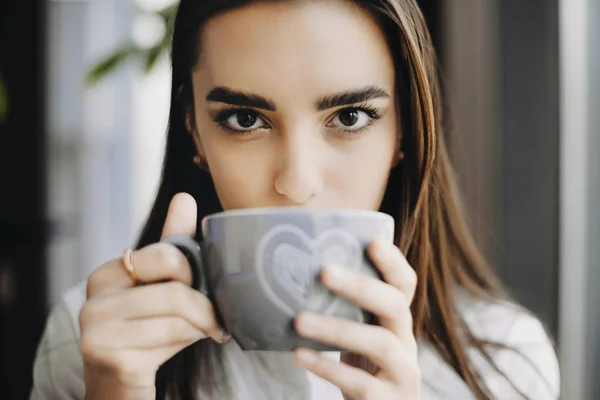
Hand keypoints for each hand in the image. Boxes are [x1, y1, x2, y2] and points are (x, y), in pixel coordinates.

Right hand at [79, 193, 229, 399]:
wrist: (120, 389)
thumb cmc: (146, 335)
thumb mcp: (159, 289)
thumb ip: (172, 245)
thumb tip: (184, 198)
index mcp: (107, 275)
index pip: (167, 255)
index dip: (193, 273)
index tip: (200, 288)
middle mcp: (95, 299)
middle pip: (176, 288)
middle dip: (204, 306)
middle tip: (213, 318)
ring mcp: (97, 328)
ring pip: (178, 314)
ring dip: (201, 326)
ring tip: (203, 331)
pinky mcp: (109, 356)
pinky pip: (170, 338)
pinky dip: (191, 340)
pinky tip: (192, 344)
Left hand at [294, 237, 419, 399]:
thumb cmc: (361, 368)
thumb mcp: (361, 335)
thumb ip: (345, 310)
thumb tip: (292, 272)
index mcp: (397, 321)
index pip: (405, 285)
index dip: (394, 263)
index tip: (373, 241)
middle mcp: (407, 342)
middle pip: (395, 305)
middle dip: (361, 286)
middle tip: (324, 271)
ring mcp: (402, 374)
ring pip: (379, 343)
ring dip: (337, 329)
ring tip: (298, 321)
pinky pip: (361, 383)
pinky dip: (328, 368)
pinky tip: (299, 355)